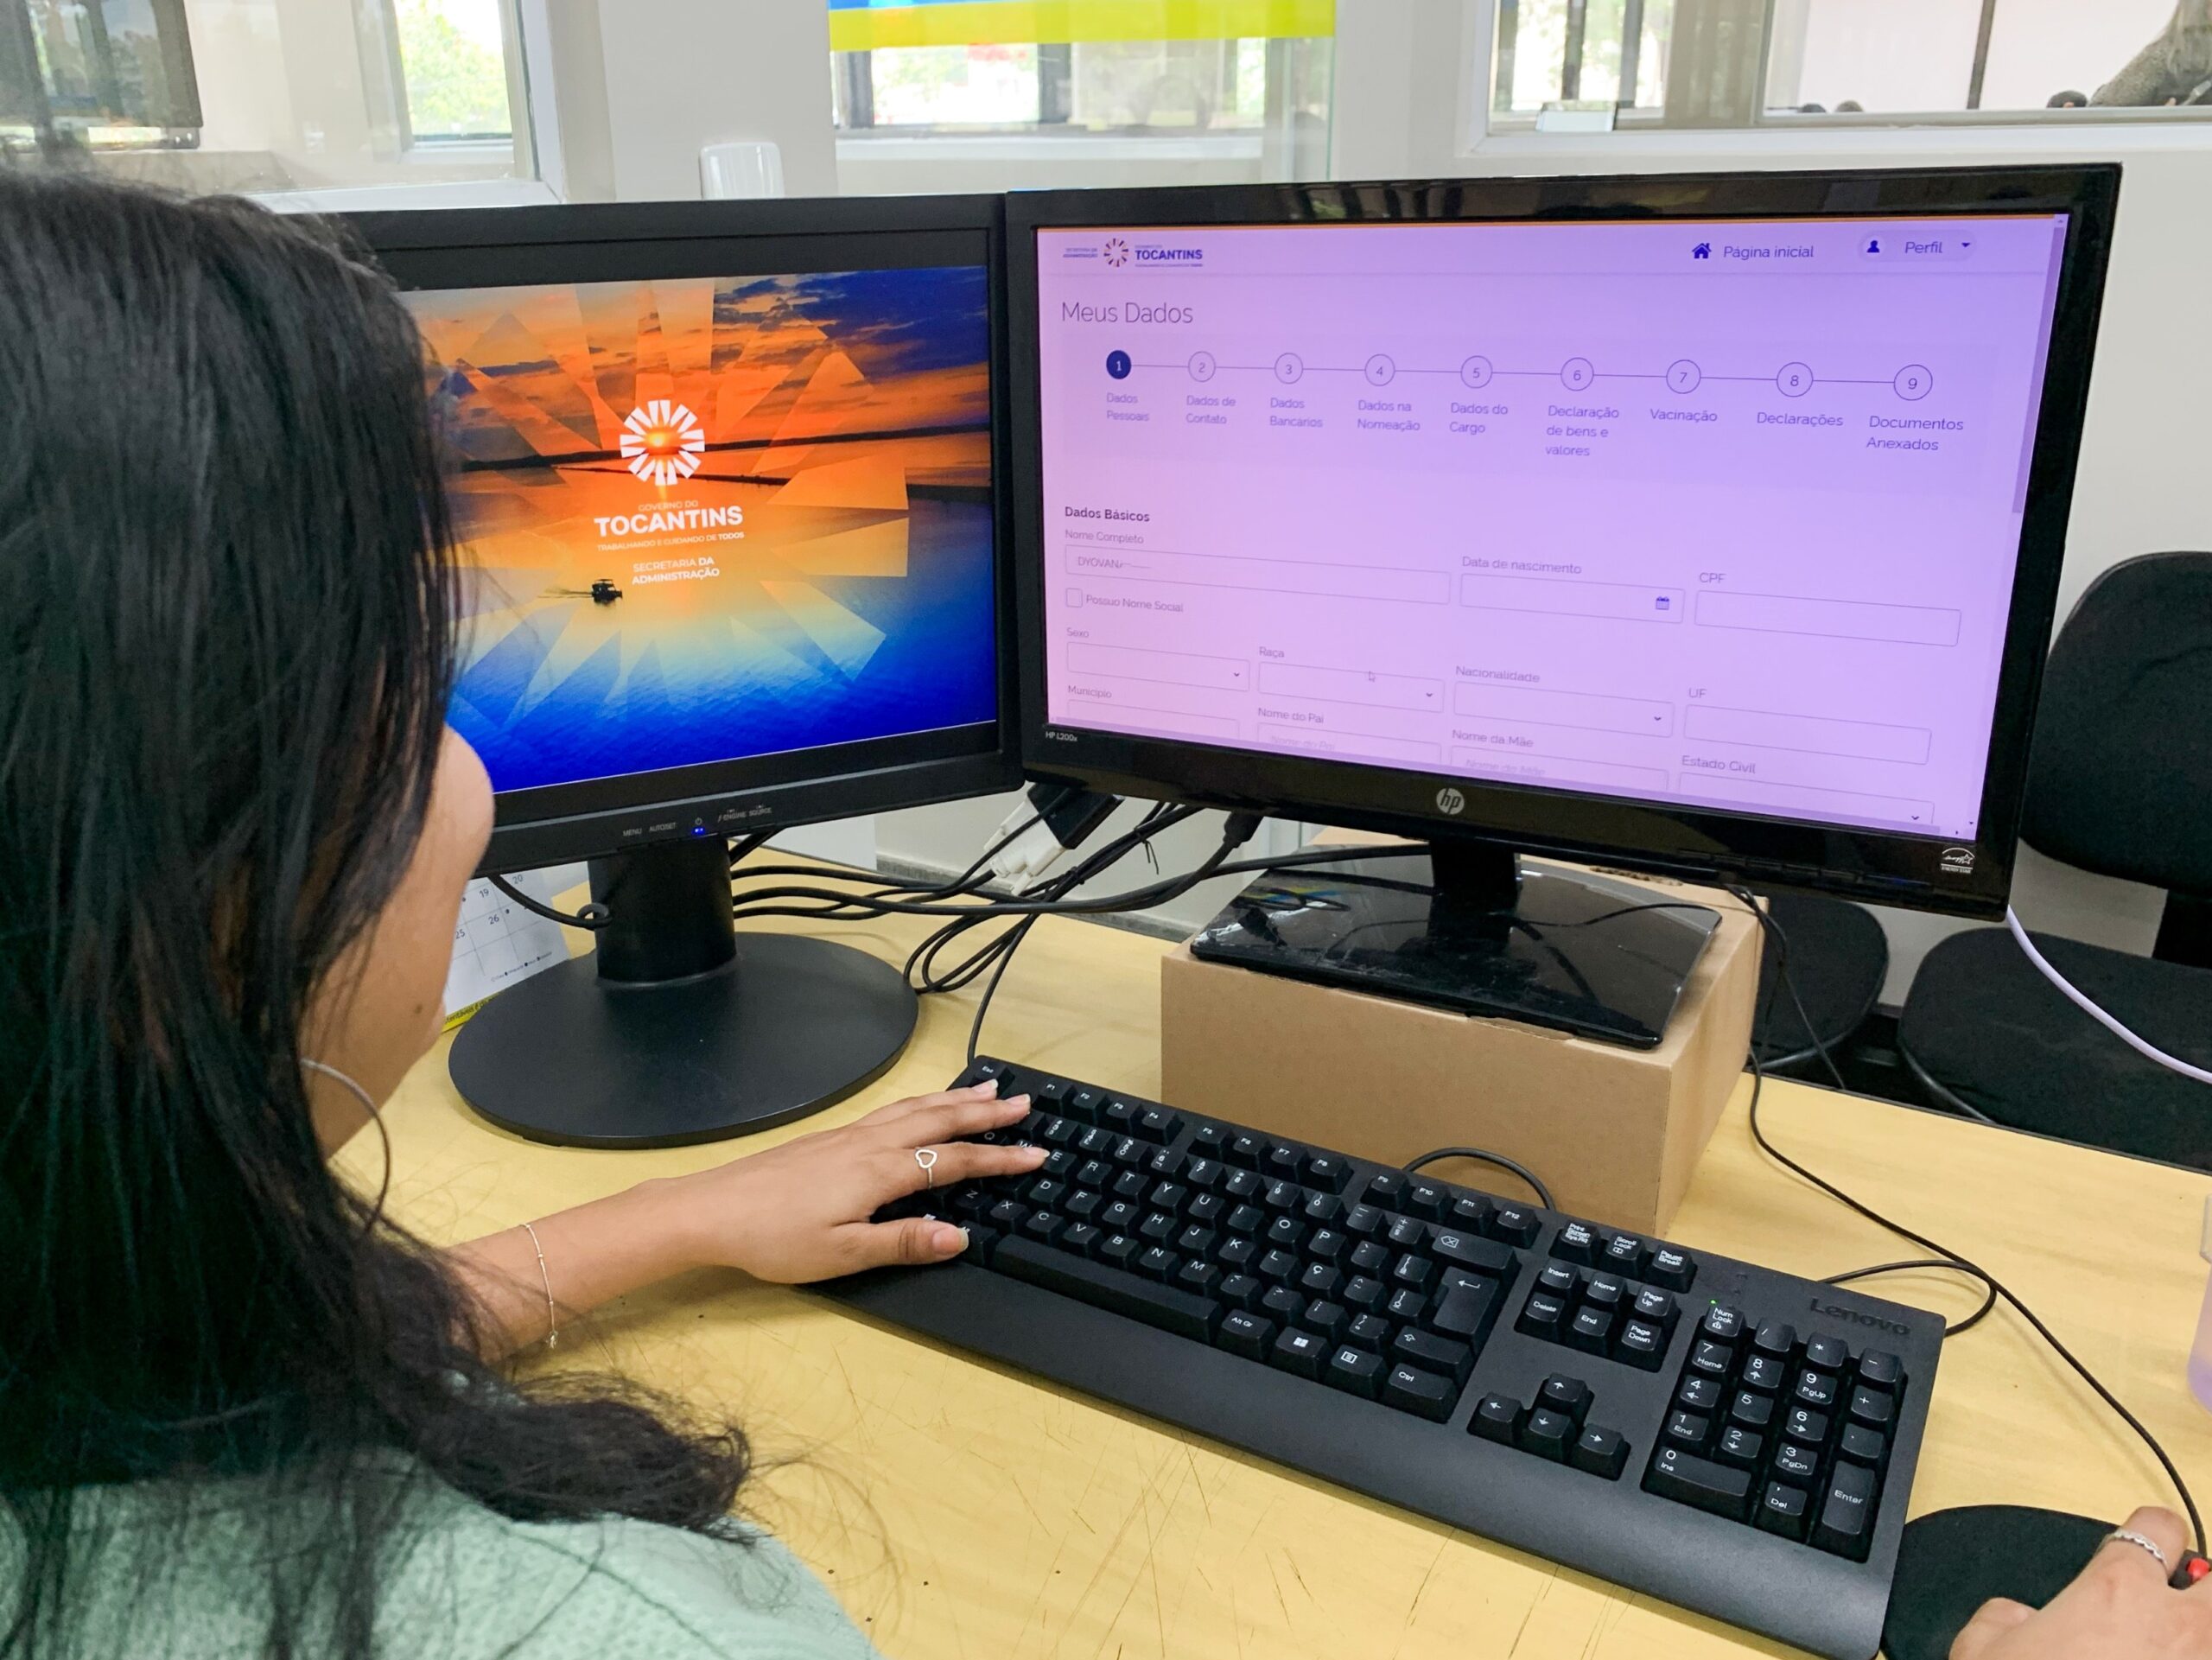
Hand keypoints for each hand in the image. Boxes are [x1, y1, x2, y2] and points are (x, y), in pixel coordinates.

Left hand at [657, 1081, 1046, 1283]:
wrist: (711, 1210)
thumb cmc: (774, 1238)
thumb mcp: (842, 1254)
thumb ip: (903, 1243)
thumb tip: (961, 1236)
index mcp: (879, 1172)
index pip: (952, 1160)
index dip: (998, 1158)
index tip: (1036, 1153)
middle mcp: (869, 1144)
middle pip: (939, 1120)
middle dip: (985, 1112)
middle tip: (1025, 1103)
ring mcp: (848, 1136)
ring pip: (914, 1108)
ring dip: (955, 1099)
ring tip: (987, 1090)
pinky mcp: (829, 1137)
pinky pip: (891, 1110)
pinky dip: (922, 1101)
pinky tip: (922, 1105)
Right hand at [1952, 1507, 2211, 1658]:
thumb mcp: (1982, 1647)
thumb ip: (2005, 1616)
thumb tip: (2019, 1618)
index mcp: (2119, 1588)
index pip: (2158, 1527)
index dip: (2148, 1536)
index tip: (2141, 1553)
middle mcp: (2177, 1622)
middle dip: (2200, 1589)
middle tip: (2176, 1609)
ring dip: (2201, 1637)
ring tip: (2177, 1649)